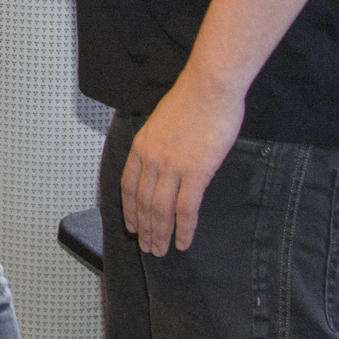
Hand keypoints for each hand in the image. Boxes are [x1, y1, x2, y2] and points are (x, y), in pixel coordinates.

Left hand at [121, 69, 245, 254]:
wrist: (210, 87)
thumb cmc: (192, 99)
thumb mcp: (162, 121)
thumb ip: (158, 144)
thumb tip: (163, 164)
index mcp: (141, 145)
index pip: (128, 186)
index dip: (129, 210)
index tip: (131, 226)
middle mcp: (151, 159)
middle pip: (143, 203)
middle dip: (144, 229)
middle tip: (147, 248)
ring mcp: (172, 167)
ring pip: (160, 211)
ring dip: (160, 235)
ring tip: (162, 251)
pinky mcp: (196, 172)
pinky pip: (186, 209)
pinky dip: (184, 229)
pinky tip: (184, 242)